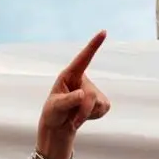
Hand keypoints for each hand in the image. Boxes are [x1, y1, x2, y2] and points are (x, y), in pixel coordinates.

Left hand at [37, 30, 110, 158]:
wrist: (58, 126)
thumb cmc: (53, 113)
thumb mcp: (55, 106)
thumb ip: (68, 100)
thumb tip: (83, 94)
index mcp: (70, 75)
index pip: (83, 58)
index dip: (93, 45)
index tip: (103, 32)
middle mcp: (83, 80)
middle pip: (91, 95)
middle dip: (83, 111)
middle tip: (73, 121)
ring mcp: (93, 90)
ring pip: (99, 103)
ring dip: (87, 115)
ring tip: (75, 118)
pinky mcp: (101, 101)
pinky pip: (105, 108)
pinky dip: (94, 116)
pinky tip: (84, 117)